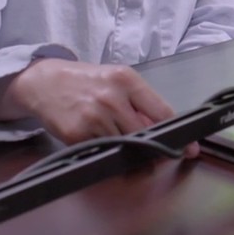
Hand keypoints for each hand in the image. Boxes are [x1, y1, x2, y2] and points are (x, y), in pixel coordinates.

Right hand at [1, 58, 197, 156]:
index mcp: (126, 80)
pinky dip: (108, 152)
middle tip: (157, 154)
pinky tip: (103, 142)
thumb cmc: (85, 81)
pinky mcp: (77, 135)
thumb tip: (162, 129)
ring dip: (130, 152)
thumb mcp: (116, 80)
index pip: (162, 112)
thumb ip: (140, 102)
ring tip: (123, 145)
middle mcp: (111, 98)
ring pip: (125, 146)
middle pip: (145, 134)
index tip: (190, 149)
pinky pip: (103, 151)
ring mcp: (93, 118)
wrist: (43, 82)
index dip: (179, 134)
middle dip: (153, 147)